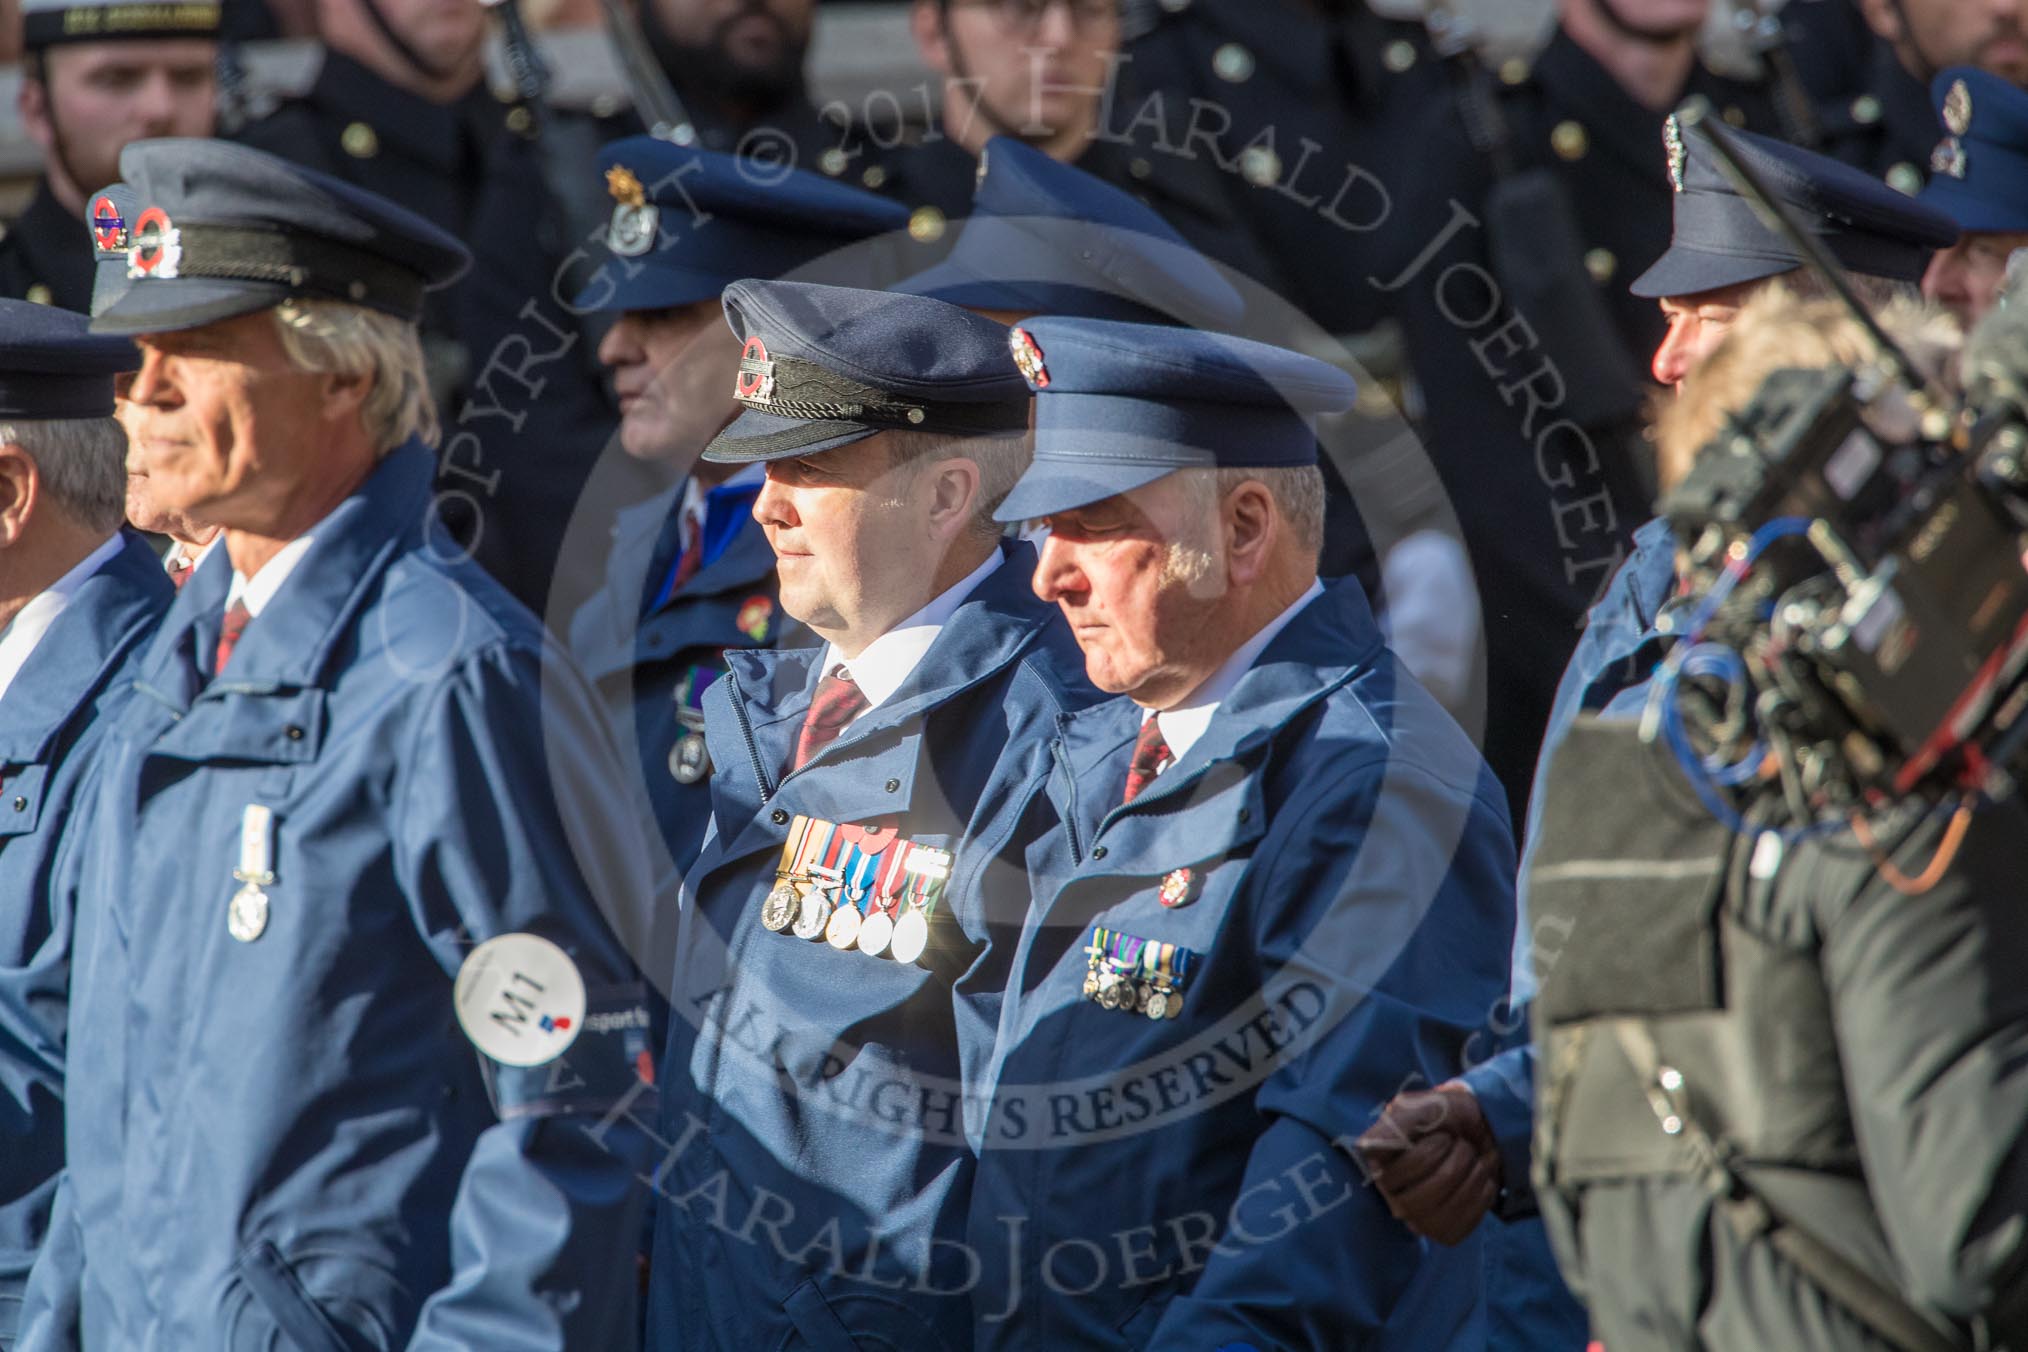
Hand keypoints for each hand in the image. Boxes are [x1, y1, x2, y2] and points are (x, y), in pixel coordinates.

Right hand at [1354, 1082, 1500, 1245]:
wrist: (1484, 1126)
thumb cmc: (1448, 1114)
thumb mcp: (1422, 1108)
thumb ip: (1395, 1126)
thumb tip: (1363, 1147)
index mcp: (1381, 1165)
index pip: (1393, 1178)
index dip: (1427, 1155)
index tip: (1443, 1134)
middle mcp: (1393, 1195)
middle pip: (1417, 1203)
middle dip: (1452, 1168)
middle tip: (1464, 1146)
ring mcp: (1418, 1217)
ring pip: (1437, 1220)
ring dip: (1470, 1183)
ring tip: (1476, 1162)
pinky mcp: (1444, 1230)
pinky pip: (1458, 1230)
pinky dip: (1479, 1200)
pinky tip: (1482, 1181)